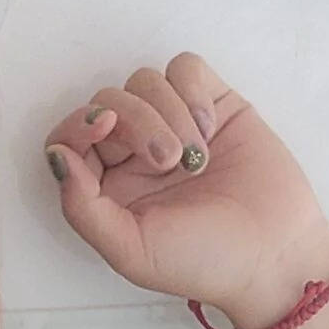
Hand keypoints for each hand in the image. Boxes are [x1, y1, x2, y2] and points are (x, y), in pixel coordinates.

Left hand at [42, 51, 328, 317]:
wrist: (273, 253)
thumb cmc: (201, 261)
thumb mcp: (129, 250)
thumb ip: (82, 208)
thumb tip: (55, 155)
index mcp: (107, 190)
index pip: (69, 137)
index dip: (77, 124)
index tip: (102, 127)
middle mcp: (133, 154)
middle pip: (108, 100)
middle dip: (135, 121)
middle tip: (169, 162)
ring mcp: (173, 125)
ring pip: (144, 80)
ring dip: (168, 112)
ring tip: (197, 158)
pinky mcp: (212, 103)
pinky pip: (184, 67)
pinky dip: (192, 90)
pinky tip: (210, 128)